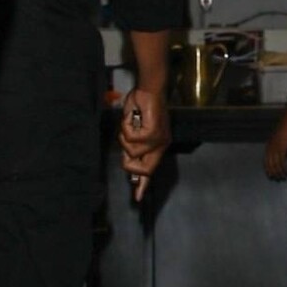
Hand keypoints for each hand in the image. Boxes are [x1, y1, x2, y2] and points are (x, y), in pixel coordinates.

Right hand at [119, 86, 171, 202]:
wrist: (149, 89)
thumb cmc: (140, 107)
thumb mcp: (133, 130)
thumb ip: (132, 146)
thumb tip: (127, 160)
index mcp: (157, 146)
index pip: (151, 170)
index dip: (143, 184)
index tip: (137, 197)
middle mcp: (161, 145)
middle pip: (146, 170)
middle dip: (129, 164)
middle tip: (125, 147)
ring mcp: (159, 140)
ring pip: (133, 152)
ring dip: (124, 138)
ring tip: (130, 124)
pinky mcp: (154, 132)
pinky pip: (132, 139)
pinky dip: (126, 128)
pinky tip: (132, 118)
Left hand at [264, 122, 286, 179]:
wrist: (285, 126)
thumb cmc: (283, 133)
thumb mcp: (277, 142)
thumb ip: (277, 150)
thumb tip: (280, 157)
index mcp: (267, 148)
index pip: (265, 162)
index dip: (268, 170)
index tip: (271, 176)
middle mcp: (270, 150)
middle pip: (270, 165)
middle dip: (273, 173)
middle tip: (277, 179)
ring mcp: (275, 150)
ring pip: (276, 165)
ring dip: (279, 172)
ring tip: (283, 177)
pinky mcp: (282, 150)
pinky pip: (282, 162)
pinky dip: (284, 168)